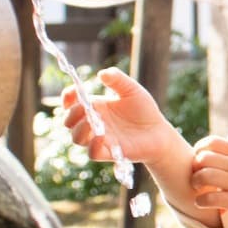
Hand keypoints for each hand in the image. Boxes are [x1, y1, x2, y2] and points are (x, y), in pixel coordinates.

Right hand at [60, 67, 174, 164]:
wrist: (160, 132)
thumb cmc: (144, 110)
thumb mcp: (132, 90)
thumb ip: (118, 80)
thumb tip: (102, 74)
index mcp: (95, 106)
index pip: (71, 102)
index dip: (67, 97)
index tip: (73, 92)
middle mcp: (93, 123)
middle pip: (69, 121)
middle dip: (72, 113)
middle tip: (84, 107)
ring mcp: (99, 138)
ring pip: (76, 138)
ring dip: (79, 129)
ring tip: (91, 121)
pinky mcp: (109, 152)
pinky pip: (92, 154)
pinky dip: (93, 146)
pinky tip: (101, 136)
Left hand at [191, 135, 227, 223]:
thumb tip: (219, 152)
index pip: (212, 141)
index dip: (199, 149)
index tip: (199, 160)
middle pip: (204, 158)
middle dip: (195, 168)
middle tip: (197, 177)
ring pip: (204, 176)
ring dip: (196, 183)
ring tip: (198, 190)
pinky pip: (210, 198)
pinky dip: (200, 201)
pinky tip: (202, 203)